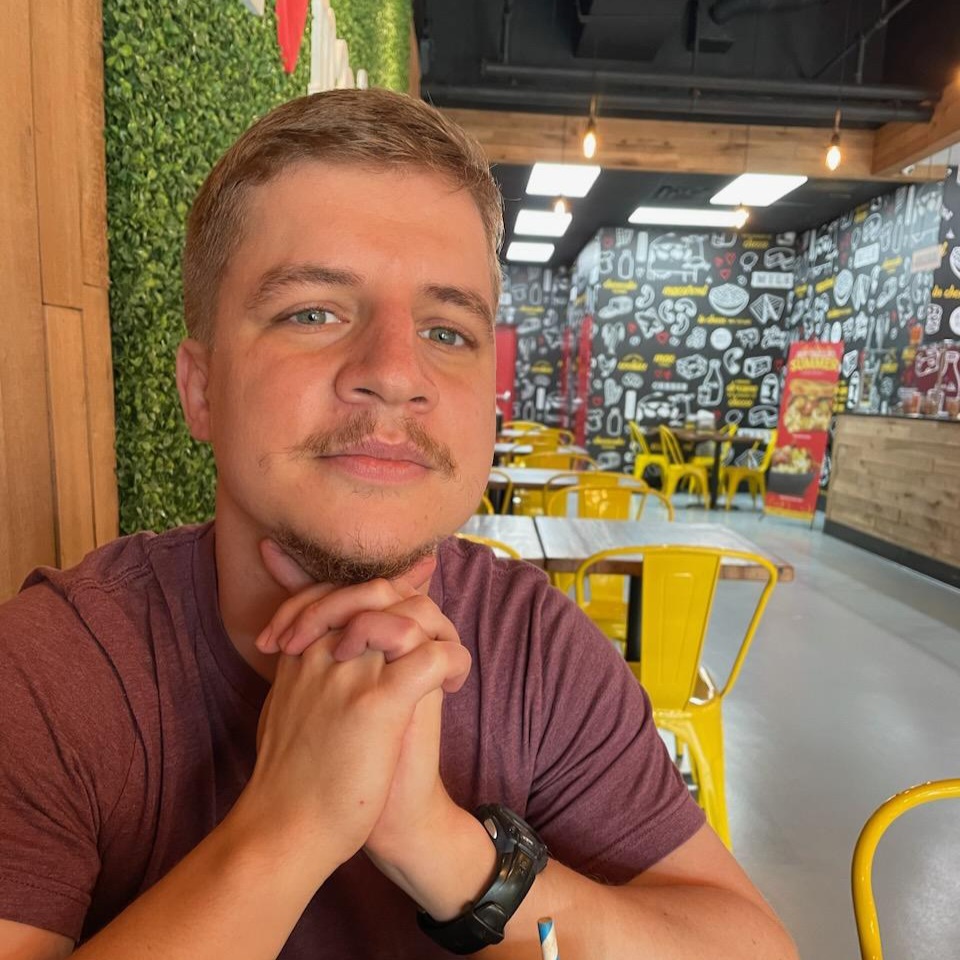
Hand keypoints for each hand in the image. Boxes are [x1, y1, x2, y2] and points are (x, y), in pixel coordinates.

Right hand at [243, 541, 469, 878]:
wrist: (286, 828)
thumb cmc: (291, 776)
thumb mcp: (283, 709)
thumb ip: (302, 673)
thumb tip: (309, 656)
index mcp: (302, 652)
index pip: (340, 592)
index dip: (383, 581)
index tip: (418, 574)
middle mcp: (323, 651)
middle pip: (374, 592)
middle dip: (411, 595)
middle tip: (438, 623)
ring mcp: (350, 673)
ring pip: (407, 613)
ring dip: (438, 631)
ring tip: (447, 665)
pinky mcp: (378, 703)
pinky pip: (430, 655)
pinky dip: (452, 661)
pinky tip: (452, 685)